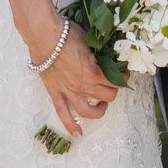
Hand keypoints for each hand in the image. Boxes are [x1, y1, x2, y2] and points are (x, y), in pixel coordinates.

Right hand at [33, 21, 119, 139]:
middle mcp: (83, 85)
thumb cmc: (66, 34)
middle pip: (107, 96)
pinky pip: (63, 113)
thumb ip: (99, 54)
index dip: (123, 77)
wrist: (43, 34)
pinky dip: (70, 125)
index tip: (123, 72)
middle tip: (113, 84)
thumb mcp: (90, 42)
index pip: (116, 81)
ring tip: (102, 105)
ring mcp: (69, 91)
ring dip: (99, 110)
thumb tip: (107, 57)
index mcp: (94, 72)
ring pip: (89, 111)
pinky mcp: (55, 93)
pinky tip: (78, 134)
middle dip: (114, 90)